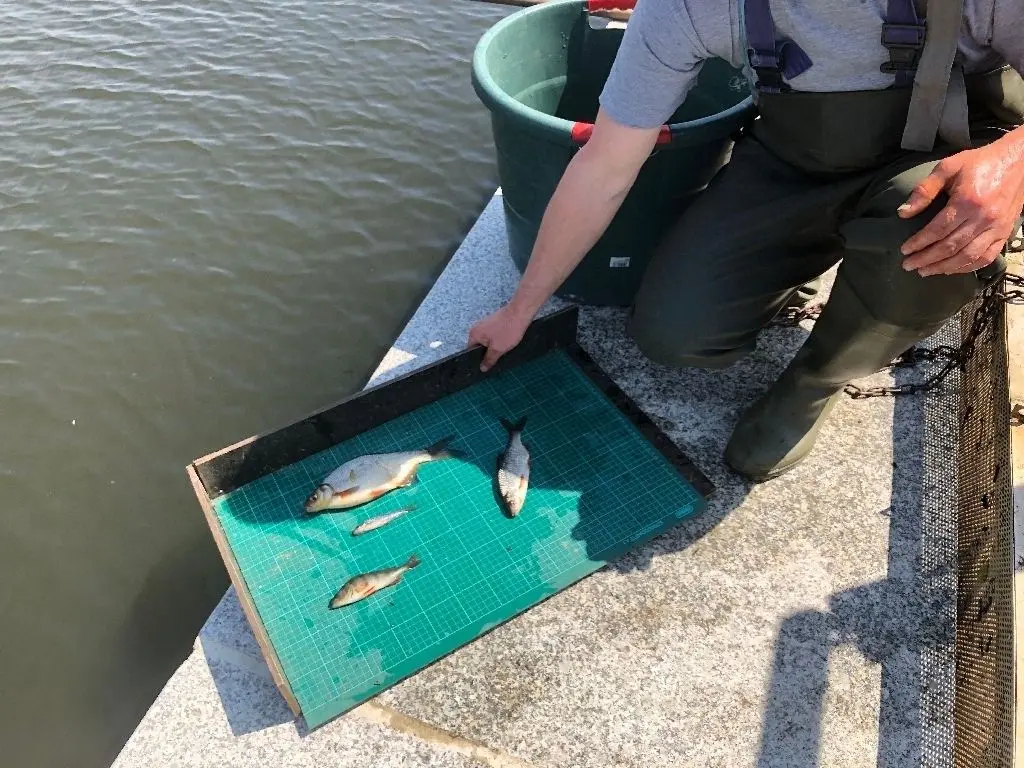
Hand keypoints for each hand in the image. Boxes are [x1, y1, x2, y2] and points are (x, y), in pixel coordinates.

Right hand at [467, 304, 531, 371]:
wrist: (520, 312)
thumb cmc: (507, 331)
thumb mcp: (497, 349)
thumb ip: (489, 359)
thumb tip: (482, 368)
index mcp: (474, 334)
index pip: (470, 351)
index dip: (477, 359)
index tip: (485, 366)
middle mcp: (477, 328)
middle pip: (479, 345)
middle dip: (487, 353)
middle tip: (495, 360)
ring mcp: (486, 323)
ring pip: (487, 340)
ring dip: (494, 346)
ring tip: (502, 351)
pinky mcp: (494, 321)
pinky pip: (493, 335)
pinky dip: (498, 340)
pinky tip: (506, 343)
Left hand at [898, 135, 1023, 276]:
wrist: (1019, 161)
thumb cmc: (980, 162)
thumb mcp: (948, 167)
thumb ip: (925, 189)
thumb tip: (903, 212)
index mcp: (967, 201)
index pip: (938, 230)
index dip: (919, 243)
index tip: (904, 251)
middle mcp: (983, 218)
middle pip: (950, 247)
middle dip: (926, 259)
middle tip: (909, 265)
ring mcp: (996, 228)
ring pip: (967, 256)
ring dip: (943, 267)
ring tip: (925, 271)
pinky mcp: (1005, 232)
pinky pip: (986, 257)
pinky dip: (967, 267)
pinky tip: (950, 269)